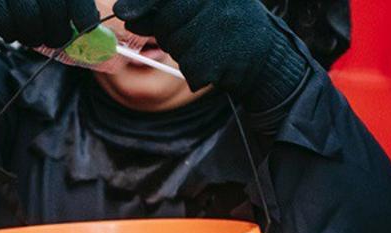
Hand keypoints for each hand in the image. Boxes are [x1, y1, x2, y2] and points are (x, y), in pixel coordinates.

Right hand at [0, 0, 99, 47]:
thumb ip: (61, 4)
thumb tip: (90, 23)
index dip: (81, 8)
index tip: (88, 26)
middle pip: (51, 2)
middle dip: (57, 28)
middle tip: (58, 40)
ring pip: (27, 16)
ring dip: (32, 34)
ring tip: (30, 34)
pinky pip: (2, 22)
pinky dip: (9, 31)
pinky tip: (9, 28)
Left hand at [113, 0, 306, 105]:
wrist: (267, 56)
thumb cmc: (227, 27)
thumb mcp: (201, 7)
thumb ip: (164, 9)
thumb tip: (124, 13)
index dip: (141, 3)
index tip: (123, 12)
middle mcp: (219, 4)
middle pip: (166, 22)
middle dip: (169, 31)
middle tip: (195, 31)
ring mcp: (222, 30)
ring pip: (175, 46)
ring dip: (184, 51)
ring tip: (210, 44)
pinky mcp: (221, 59)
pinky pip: (189, 68)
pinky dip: (196, 69)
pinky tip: (215, 59)